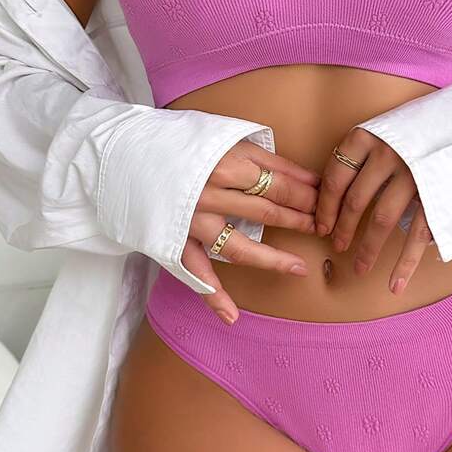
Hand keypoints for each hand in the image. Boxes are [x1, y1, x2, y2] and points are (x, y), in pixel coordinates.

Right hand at [180, 138, 320, 324]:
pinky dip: (212, 296)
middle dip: (299, 220)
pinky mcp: (173, 240)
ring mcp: (191, 222)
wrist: (126, 151)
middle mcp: (210, 195)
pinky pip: (195, 273)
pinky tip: (232, 315)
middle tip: (322, 228)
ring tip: (299, 268)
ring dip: (272, 259)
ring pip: (240, 247)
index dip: (306, 194)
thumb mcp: (226, 136)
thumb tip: (306, 178)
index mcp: (226, 164)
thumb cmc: (181, 140)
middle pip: (266, 212)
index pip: (278, 183)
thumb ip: (264, 157)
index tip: (325, 201)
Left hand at [314, 127, 434, 294]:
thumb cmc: (421, 128)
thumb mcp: (385, 129)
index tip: (320, 226)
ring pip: (382, 220)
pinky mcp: (438, 193)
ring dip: (368, 249)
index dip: (325, 206)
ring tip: (360, 268)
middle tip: (337, 246)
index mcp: (368, 136)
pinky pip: (417, 234)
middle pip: (356, 201)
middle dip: (343, 229)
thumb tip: (337, 195)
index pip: (335, 178)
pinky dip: (405, 263)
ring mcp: (414, 174)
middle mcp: (387, 153)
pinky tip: (395, 283)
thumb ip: (363, 155)